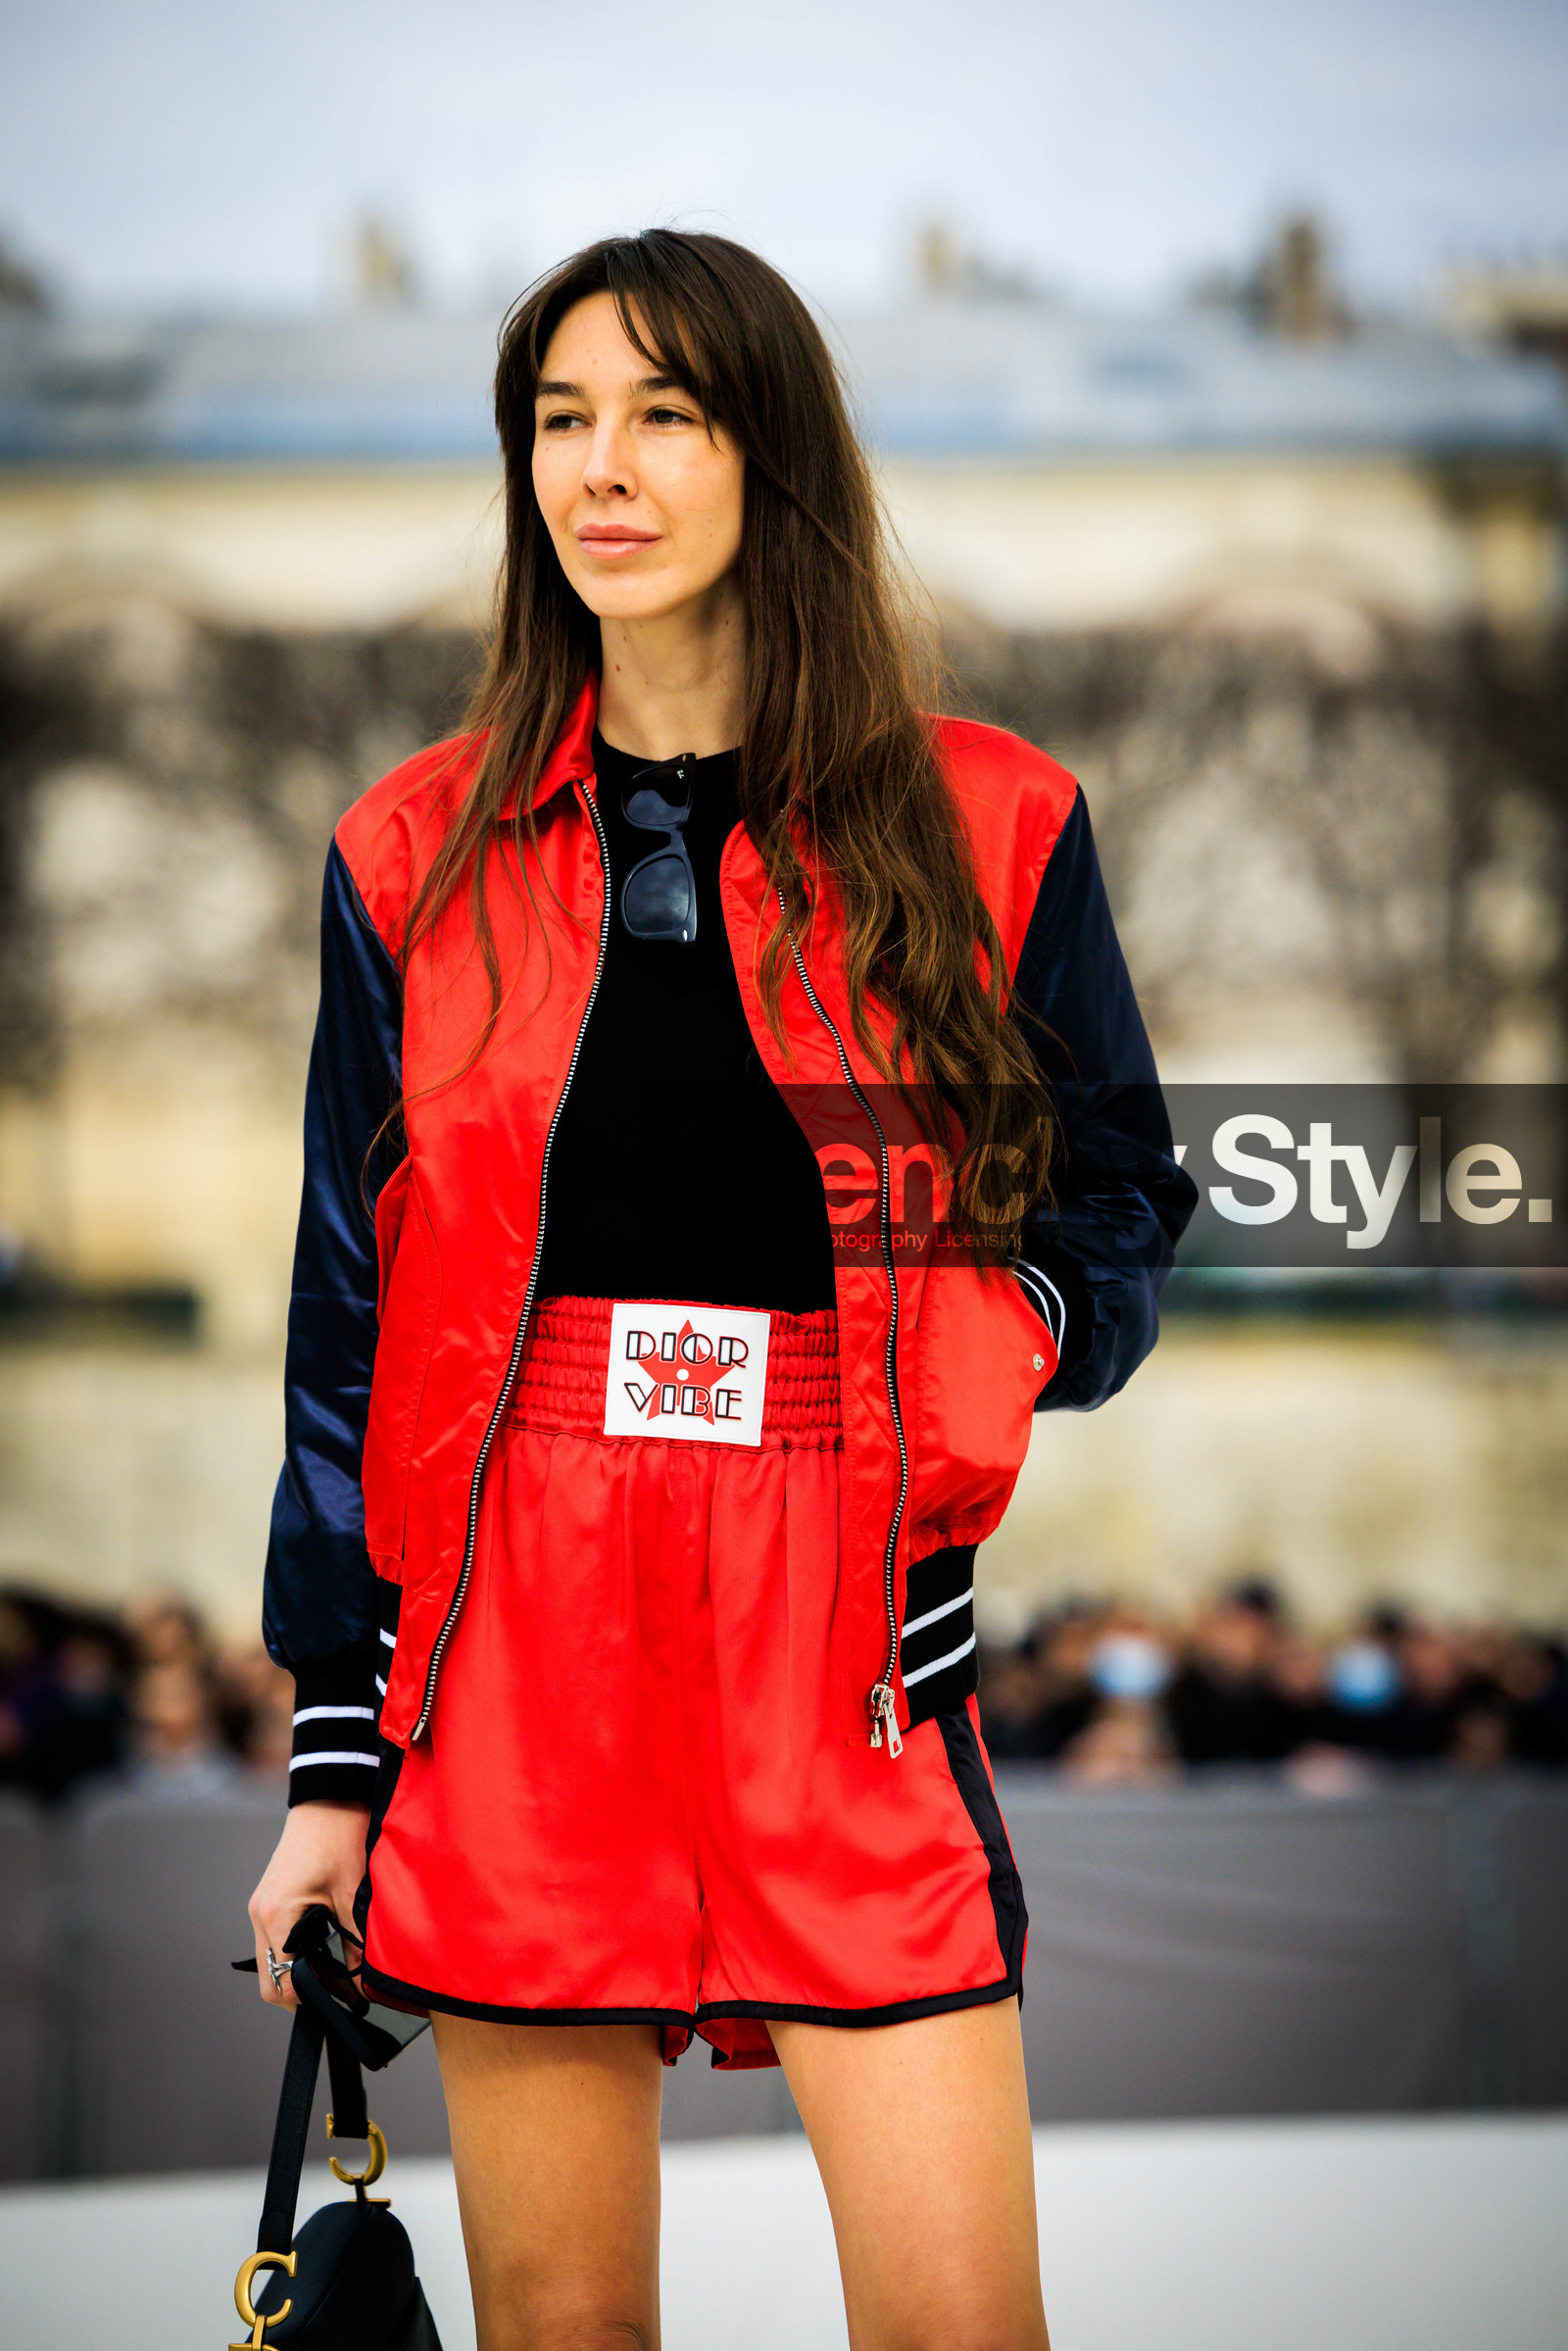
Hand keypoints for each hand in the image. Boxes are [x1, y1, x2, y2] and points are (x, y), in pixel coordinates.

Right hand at [248, 1800, 371, 2007]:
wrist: (329, 1796)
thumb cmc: (342, 1837)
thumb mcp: (353, 1894)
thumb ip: (355, 1944)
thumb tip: (363, 1985)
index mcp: (276, 1915)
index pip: (283, 1984)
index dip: (314, 2001)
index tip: (344, 2005)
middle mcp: (259, 1914)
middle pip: (269, 1980)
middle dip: (300, 1995)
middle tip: (337, 1997)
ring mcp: (259, 1906)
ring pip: (269, 1962)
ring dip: (296, 1973)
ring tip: (333, 1976)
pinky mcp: (267, 1899)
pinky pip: (273, 1941)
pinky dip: (293, 1953)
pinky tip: (322, 1950)